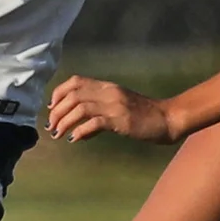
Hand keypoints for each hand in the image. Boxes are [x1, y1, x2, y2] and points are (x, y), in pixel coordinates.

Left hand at [47, 74, 180, 144]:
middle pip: (73, 95)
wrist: (167, 118)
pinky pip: (94, 122)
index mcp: (107, 86)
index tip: (51, 109)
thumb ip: (99, 112)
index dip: (58, 93)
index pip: (75, 81)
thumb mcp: (119, 108)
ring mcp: (115, 105)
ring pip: (80, 107)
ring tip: (58, 134)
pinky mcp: (121, 119)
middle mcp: (109, 92)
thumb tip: (78, 128)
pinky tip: (75, 139)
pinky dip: (80, 131)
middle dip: (57, 111)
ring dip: (64, 121)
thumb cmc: (143, 116)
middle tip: (51, 127)